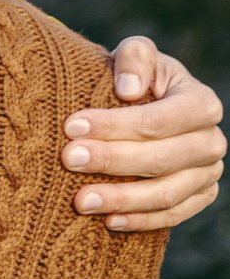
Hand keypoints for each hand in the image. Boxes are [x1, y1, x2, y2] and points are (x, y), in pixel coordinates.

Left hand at [62, 35, 225, 230]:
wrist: (139, 108)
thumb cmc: (133, 79)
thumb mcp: (135, 56)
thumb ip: (134, 58)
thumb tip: (128, 90)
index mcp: (201, 103)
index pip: (158, 120)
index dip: (114, 125)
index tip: (70, 127)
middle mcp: (210, 141)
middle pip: (162, 159)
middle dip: (112, 161)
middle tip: (68, 159)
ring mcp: (206, 173)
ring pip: (167, 193)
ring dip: (122, 199)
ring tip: (79, 200)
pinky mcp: (198, 197)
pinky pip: (172, 216)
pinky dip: (141, 221)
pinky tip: (107, 222)